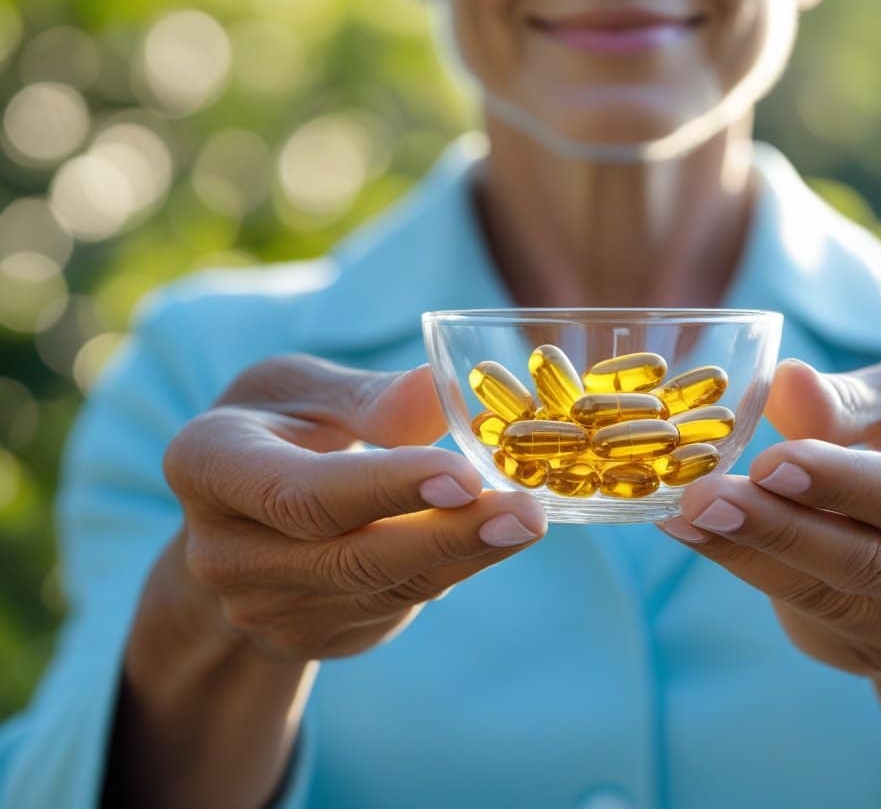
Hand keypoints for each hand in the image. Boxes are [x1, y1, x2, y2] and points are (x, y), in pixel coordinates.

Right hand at [160, 354, 546, 661]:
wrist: (244, 516)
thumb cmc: (283, 427)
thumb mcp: (309, 389)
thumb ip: (372, 397)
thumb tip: (444, 386)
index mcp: (207, 464)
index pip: (298, 492)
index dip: (385, 488)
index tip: (464, 475)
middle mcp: (222, 552)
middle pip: (348, 558)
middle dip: (448, 535)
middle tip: (527, 511)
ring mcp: (264, 608)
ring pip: (384, 589)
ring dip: (467, 556)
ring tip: (529, 518)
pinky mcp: (312, 637)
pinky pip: (397, 605)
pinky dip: (453, 569)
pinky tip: (494, 535)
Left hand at [658, 354, 880, 676]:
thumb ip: (848, 398)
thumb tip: (786, 385)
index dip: (843, 484)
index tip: (767, 462)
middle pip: (876, 559)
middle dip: (780, 529)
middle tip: (701, 498)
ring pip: (832, 596)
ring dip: (748, 554)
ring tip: (681, 513)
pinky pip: (809, 614)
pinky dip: (747, 570)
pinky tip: (696, 535)